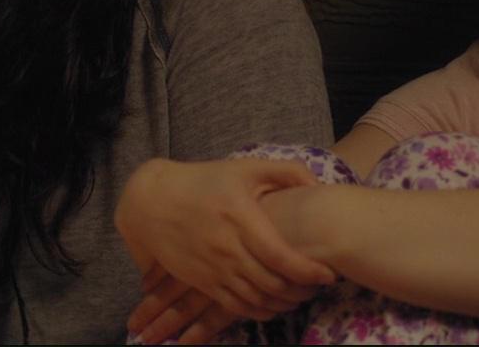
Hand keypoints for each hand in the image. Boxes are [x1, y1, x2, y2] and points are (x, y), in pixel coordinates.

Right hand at [116, 159, 334, 337]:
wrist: (151, 202)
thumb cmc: (203, 182)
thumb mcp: (244, 167)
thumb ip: (286, 171)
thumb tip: (317, 186)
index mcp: (240, 218)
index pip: (281, 256)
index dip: (308, 271)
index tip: (327, 274)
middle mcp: (227, 248)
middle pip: (272, 284)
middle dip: (302, 291)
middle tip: (317, 287)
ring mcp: (213, 269)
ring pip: (256, 300)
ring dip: (283, 304)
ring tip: (300, 297)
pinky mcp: (202, 282)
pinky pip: (236, 307)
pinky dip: (259, 311)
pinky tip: (273, 306)